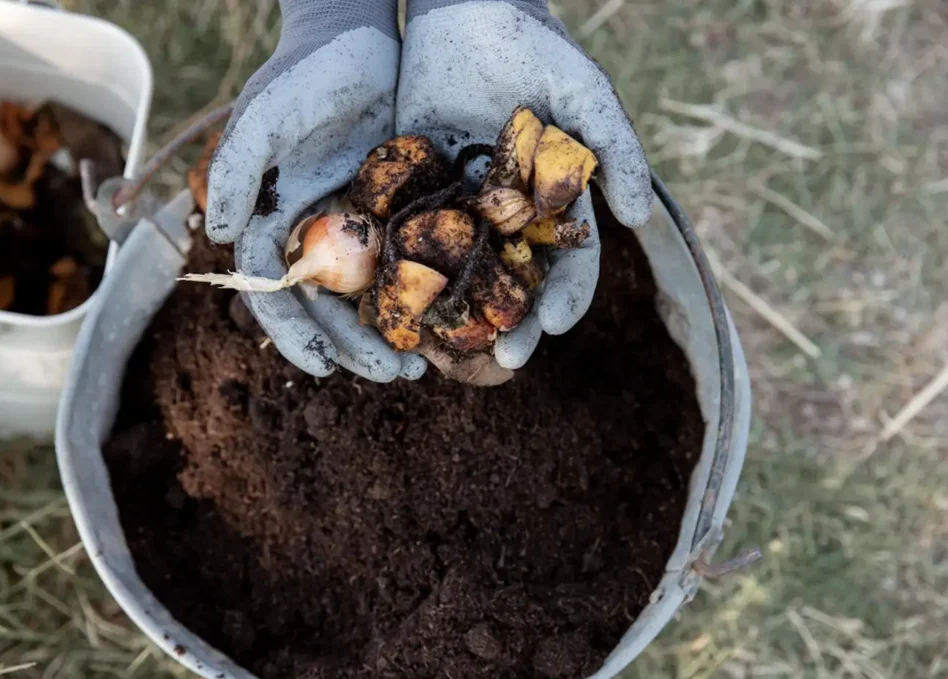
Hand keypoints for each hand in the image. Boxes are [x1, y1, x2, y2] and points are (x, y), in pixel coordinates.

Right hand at [205, 0, 425, 381]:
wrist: (359, 37)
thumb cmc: (305, 74)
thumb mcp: (268, 115)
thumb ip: (239, 169)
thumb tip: (223, 235)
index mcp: (275, 223)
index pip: (275, 293)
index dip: (295, 334)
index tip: (322, 368)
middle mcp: (314, 234)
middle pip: (328, 308)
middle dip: (355, 346)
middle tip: (397, 375)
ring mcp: (357, 227)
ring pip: (371, 296)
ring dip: (392, 333)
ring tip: (424, 365)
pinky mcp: (398, 213)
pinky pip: (410, 265)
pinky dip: (424, 295)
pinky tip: (450, 319)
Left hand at [398, 0, 651, 368]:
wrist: (463, 10)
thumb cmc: (534, 48)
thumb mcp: (584, 92)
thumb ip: (616, 150)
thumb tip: (639, 219)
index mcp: (553, 204)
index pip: (570, 264)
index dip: (566, 298)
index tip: (554, 326)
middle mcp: (508, 217)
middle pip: (515, 286)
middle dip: (514, 324)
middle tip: (505, 359)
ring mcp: (460, 209)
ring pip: (462, 275)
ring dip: (459, 315)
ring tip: (450, 349)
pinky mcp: (414, 193)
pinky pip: (410, 241)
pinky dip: (406, 276)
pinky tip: (398, 307)